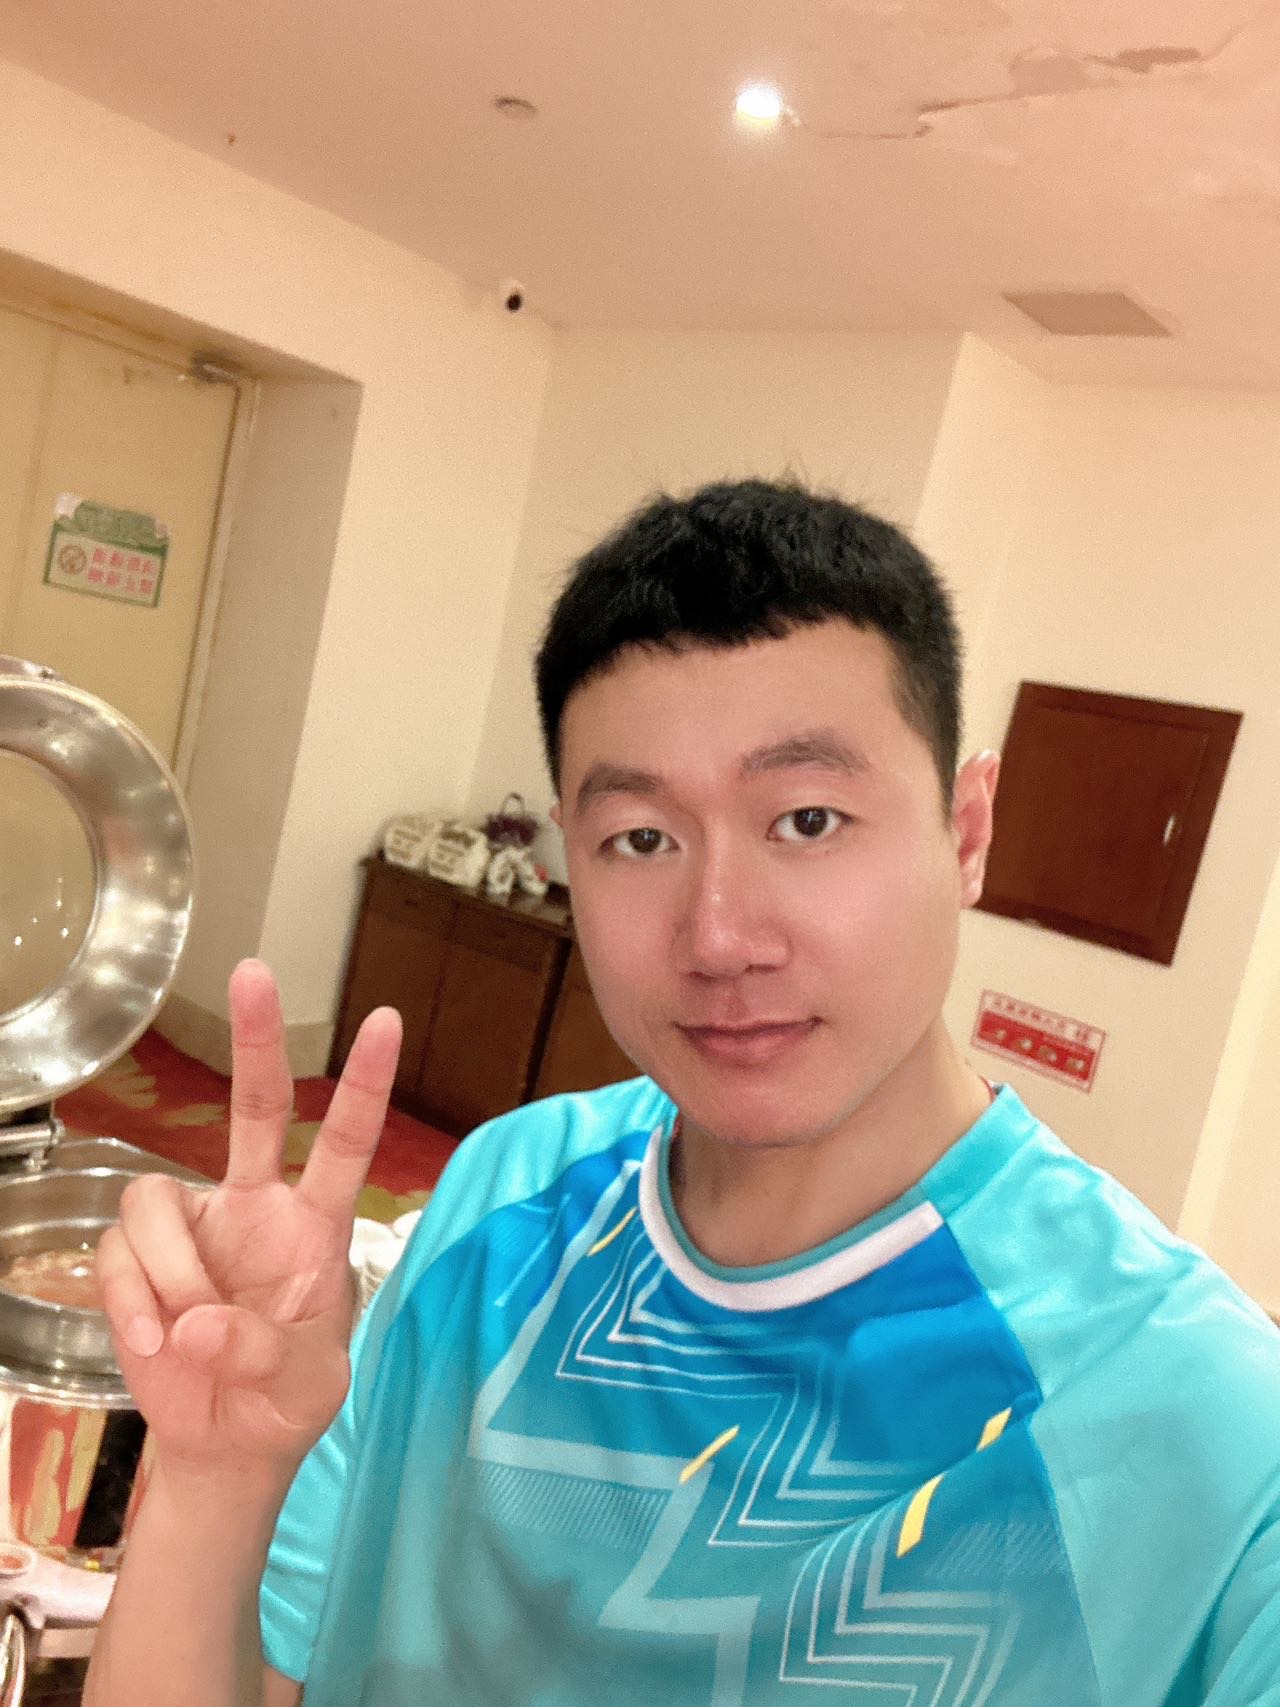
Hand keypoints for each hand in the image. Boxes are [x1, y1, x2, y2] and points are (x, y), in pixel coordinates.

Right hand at [95, 960, 401, 1481]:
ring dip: (168, 1274)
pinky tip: (156, 1342)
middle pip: (256, 1105)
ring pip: (156, 1200)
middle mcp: (256, 1205)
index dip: (365, 1083)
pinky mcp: (138, 1258)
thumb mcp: (305, 1387)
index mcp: (316, 1226)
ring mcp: (195, 1226)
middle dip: (254, 1038)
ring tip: (186, 1333)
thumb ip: (262, 1353)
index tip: (388, 1019)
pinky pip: (119, 1255)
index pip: (348, 1142)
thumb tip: (197, 1322)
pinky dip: (132, 1303)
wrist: (227, 1446)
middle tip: (254, 971)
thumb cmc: (284, 1403)